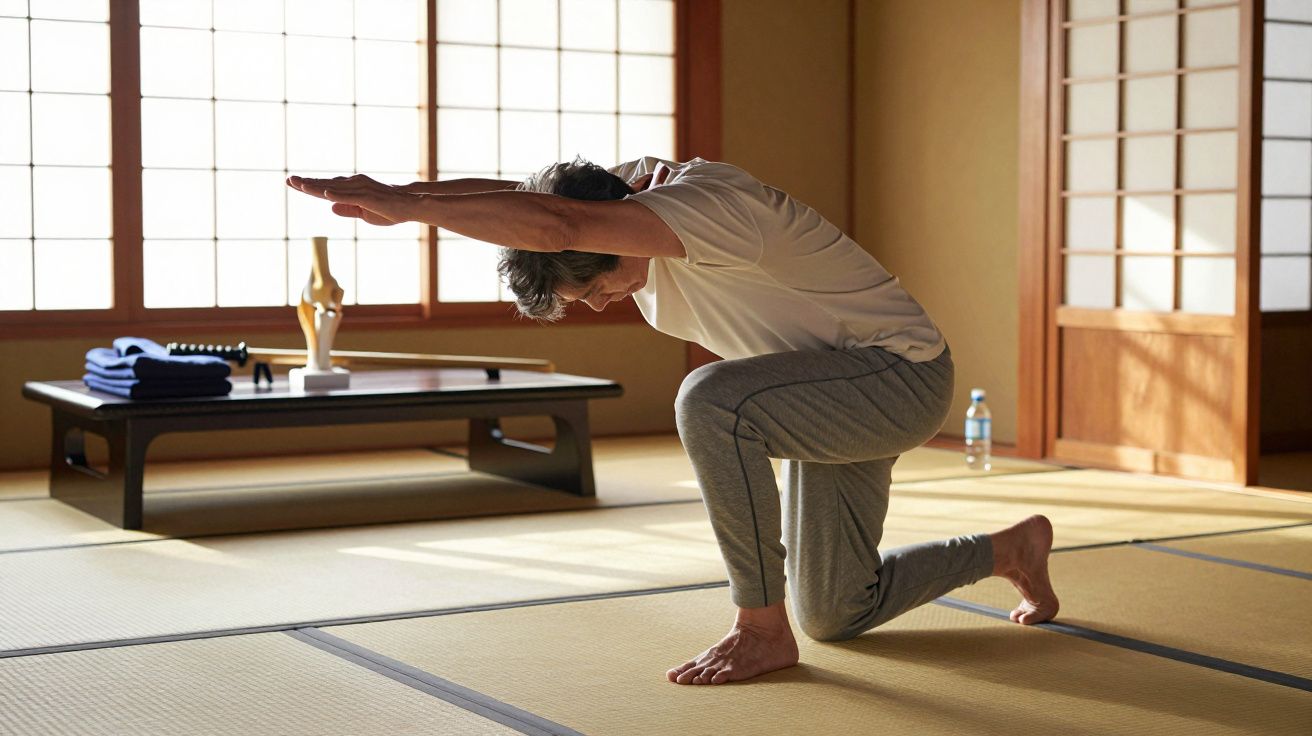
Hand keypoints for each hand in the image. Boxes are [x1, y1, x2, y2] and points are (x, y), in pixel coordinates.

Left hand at [286, 174, 414, 225]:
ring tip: (299, 184)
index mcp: (352, 189)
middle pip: (326, 184)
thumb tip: (329, 206)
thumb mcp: (363, 213)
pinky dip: (337, 194)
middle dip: (306, 183)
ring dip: (316, 186)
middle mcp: (354, 185)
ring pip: (334, 188)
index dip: (309, 186)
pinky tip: (324, 194)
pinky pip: (350, 196)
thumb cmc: (389, 210)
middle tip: (288, 180)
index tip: (293, 183)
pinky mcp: (368, 197)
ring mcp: (360, 189)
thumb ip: (347, 209)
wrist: (409, 207)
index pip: (326, 187)